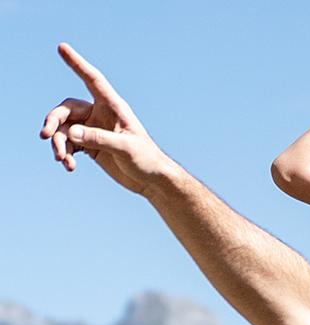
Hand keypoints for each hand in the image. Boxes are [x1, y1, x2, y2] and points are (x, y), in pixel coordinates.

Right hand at [40, 43, 167, 193]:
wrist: (151, 180)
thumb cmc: (145, 159)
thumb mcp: (124, 148)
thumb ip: (98, 139)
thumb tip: (71, 132)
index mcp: (112, 106)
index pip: (92, 80)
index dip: (77, 64)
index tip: (61, 47)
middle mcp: (99, 114)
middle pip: (68, 109)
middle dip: (54, 121)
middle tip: (45, 135)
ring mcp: (93, 130)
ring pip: (65, 129)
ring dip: (59, 143)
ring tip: (61, 160)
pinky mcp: (90, 146)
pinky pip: (70, 145)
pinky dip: (66, 154)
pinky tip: (69, 166)